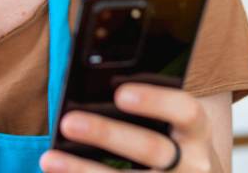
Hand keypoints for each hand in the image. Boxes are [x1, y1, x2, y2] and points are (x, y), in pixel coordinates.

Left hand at [40, 83, 219, 172]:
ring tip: (49, 159)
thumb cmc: (174, 142)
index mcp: (198, 132)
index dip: (156, 101)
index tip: (120, 93)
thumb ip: (147, 104)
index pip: (186, 111)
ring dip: (84, 171)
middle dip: (107, 134)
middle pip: (152, 149)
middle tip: (68, 122)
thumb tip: (97, 84)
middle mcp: (193, 165)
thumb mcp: (174, 123)